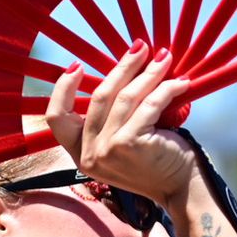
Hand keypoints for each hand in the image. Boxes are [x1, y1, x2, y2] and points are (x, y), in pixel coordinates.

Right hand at [45, 41, 195, 209]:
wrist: (180, 188)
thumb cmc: (154, 160)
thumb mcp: (120, 142)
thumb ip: (110, 118)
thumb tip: (119, 70)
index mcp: (80, 154)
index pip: (56, 118)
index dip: (63, 88)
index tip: (78, 66)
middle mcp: (88, 154)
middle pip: (99, 97)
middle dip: (122, 67)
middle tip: (140, 48)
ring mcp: (107, 150)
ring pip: (126, 97)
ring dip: (148, 72)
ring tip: (163, 58)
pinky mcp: (129, 143)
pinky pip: (149, 104)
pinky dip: (167, 88)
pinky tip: (181, 82)